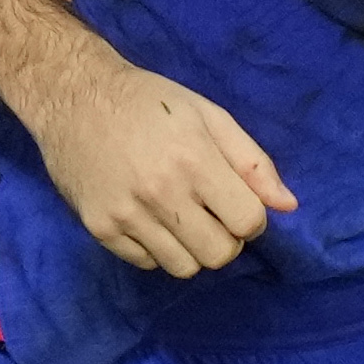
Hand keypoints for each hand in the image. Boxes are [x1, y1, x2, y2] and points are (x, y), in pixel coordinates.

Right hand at [21, 56, 298, 276]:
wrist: (74, 95)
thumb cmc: (149, 101)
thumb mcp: (209, 115)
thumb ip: (252, 162)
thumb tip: (288, 206)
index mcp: (194, 160)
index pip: (248, 222)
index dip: (250, 217)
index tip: (235, 201)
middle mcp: (161, 193)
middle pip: (219, 254)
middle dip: (225, 239)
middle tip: (210, 213)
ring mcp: (126, 215)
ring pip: (184, 267)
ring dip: (192, 248)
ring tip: (180, 217)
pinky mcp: (99, 228)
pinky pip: (146, 264)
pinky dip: (156, 249)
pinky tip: (149, 218)